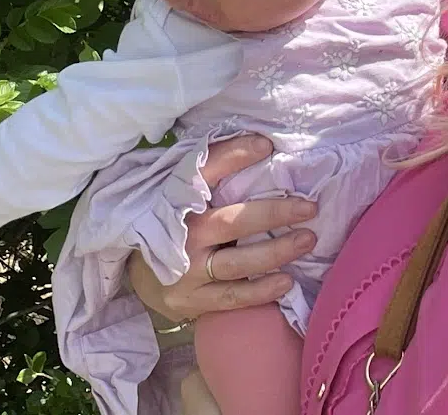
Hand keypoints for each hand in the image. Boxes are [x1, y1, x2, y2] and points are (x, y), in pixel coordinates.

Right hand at [127, 134, 317, 323]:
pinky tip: (287, 281)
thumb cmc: (175, 224)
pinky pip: (232, 296)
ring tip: (307, 240)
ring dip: (275, 252)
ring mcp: (185, 270)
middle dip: (272, 213)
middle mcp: (180, 235)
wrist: (139, 274)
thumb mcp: (184, 194)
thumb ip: (214, 174)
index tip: (266, 146)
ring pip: (236, 262)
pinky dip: (261, 290)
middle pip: (230, 222)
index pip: (204, 172)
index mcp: (175, 200)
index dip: (234, 156)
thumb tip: (263, 146)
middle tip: (308, 207)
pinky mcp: (191, 300)